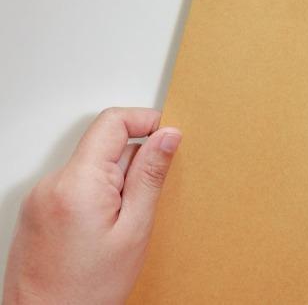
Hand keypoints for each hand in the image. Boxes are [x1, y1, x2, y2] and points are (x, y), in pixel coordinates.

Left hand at [3, 108, 181, 304]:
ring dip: (116, 185)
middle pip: (104, 147)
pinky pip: (76, 187)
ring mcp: (40, 197)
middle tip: (146, 202)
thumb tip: (167, 136)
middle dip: (134, 165)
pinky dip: (98, 199)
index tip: (168, 137)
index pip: (113, 122)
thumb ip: (150, 177)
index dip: (146, 121)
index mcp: (77, 182)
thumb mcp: (134, 230)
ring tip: (122, 226)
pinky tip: (105, 233)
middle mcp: (52, 183)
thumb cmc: (86, 291)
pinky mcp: (38, 210)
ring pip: (92, 169)